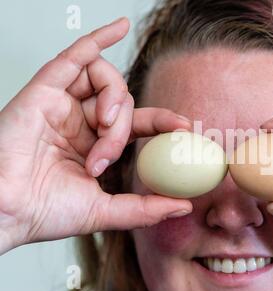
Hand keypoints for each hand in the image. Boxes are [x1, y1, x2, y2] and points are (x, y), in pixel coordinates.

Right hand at [0, 18, 192, 254]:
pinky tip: (119, 27)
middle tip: (105, 155)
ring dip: (114, 100)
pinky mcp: (45, 89)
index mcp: (94, 146)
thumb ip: (145, 208)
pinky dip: (97, 39)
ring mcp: (64, 104)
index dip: (162, 121)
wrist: (9, 211)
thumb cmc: (45, 211)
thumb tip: (183, 206)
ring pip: (106, 80)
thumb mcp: (105, 210)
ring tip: (101, 125)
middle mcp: (81, 122)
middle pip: (123, 103)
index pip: (136, 124)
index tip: (184, 127)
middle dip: (122, 128)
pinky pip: (75, 55)